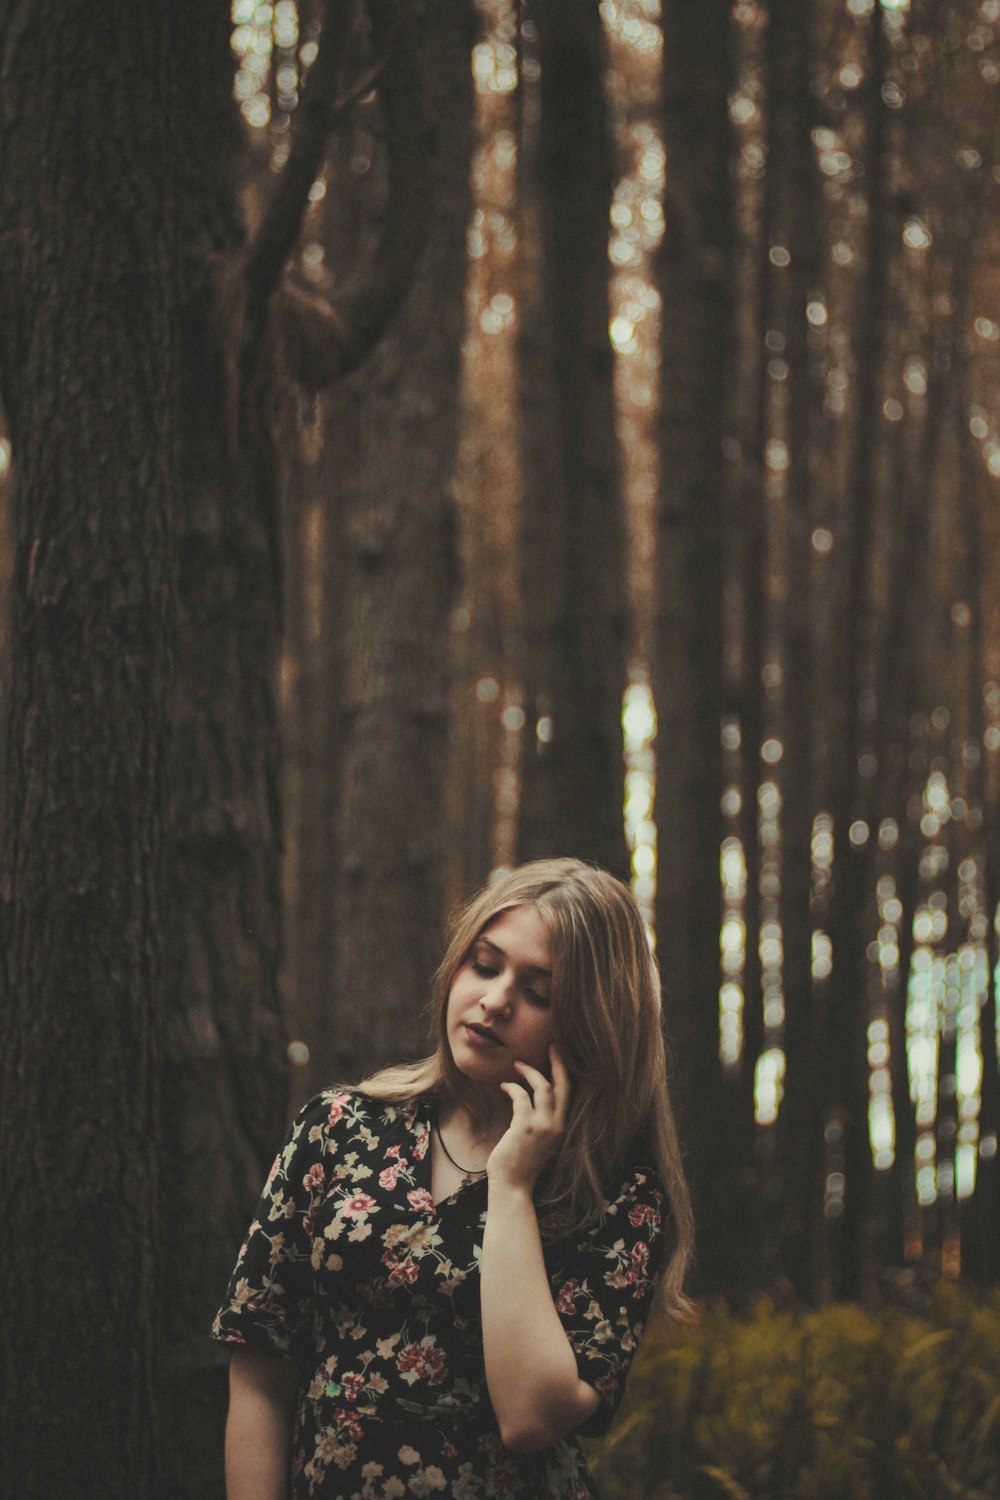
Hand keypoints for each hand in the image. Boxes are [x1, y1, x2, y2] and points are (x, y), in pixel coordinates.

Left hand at [487, 1046, 569, 1192]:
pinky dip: (512, 1087)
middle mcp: (557, 1125)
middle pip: (562, 1084)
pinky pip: (521, 1097)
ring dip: (528, 1072)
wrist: (513, 1186)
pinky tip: (504, 1086)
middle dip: (557, 1061)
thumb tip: (531, 1096)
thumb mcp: (539, 1140)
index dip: (565, 1071)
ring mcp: (543, 1126)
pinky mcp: (525, 1127)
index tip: (559, 1053)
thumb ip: (542, 1120)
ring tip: (516, 1064)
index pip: (569, 1092)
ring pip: (543, 1087)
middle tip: (551, 1045)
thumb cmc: (521, 1162)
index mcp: (562, 1127)